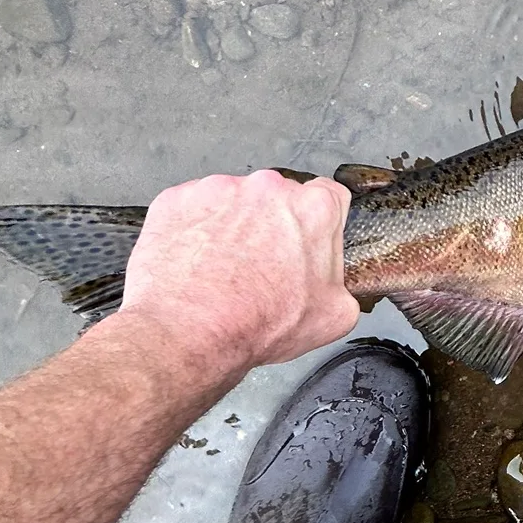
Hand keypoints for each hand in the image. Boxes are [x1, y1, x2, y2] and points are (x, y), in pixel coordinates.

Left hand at [116, 170, 358, 384]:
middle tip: (266, 268)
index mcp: (314, 209)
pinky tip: (199, 264)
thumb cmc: (258, 323)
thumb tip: (331, 278)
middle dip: (276, 226)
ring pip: (236, 202)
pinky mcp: (179, 199)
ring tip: (226, 270)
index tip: (310, 240)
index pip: (331, 196)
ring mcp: (219, 190)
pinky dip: (198, 231)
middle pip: (280, 199)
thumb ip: (342, 280)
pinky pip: (196, 209)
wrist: (190, 333)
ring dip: (236, 228)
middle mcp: (268, 188)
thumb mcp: (335, 316)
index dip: (322, 223)